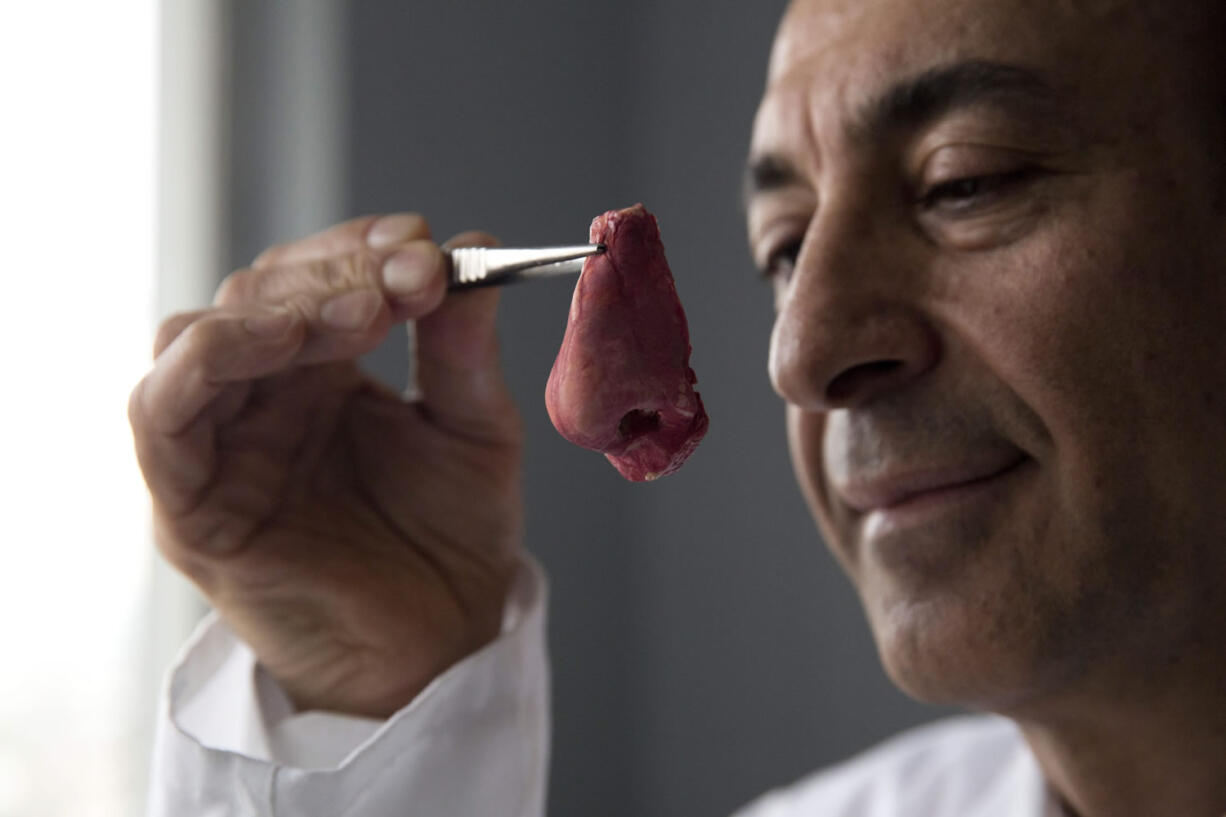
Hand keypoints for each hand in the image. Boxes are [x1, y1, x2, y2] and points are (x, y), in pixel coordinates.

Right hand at [129, 214, 523, 717]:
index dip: (361, 249)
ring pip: (196, 337)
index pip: (313, 277)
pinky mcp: (191, 504)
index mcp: (324, 371)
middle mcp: (263, 397)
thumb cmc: (453, 538)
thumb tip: (476, 246)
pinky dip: (200, 363)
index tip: (426, 249)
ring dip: (273, 307)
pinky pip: (160, 416)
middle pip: (257, 294)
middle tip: (409, 278)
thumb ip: (464, 345)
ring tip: (357, 313)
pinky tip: (270, 338)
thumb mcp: (475, 427)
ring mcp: (223, 445)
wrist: (442, 640)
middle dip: (334, 273)